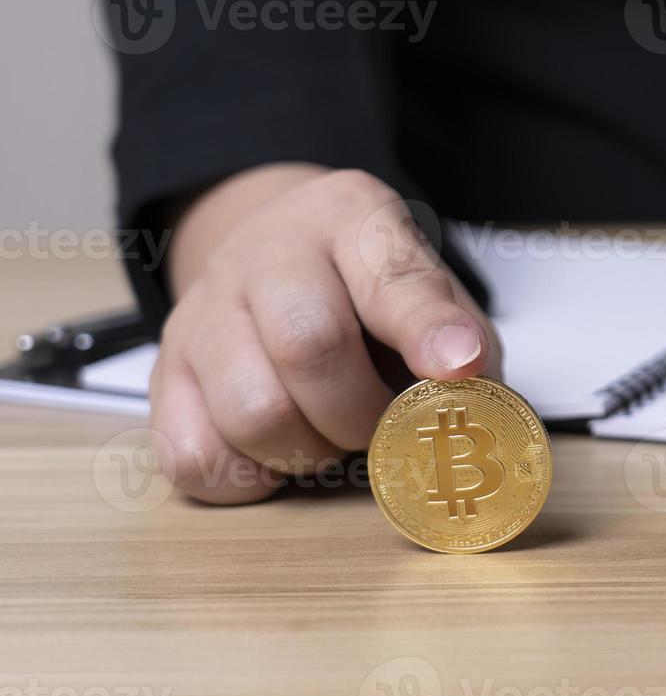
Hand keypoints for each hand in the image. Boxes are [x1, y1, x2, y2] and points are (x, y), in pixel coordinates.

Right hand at [150, 165, 501, 503]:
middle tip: (382, 424)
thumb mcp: (428, 286)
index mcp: (347, 216)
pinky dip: (250, 479)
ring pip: (252, 414)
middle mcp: (262, 254)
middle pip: (307, 346)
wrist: (277, 257)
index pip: (387, 274)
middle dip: (362, 412)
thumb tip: (471, 383)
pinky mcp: (163, 377)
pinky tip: (280, 455)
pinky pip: (195, 458)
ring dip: (310, 452)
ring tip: (332, 436)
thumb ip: (460, 332)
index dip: (427, 328)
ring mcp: (201, 314)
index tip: (460, 367)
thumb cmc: (368, 288)